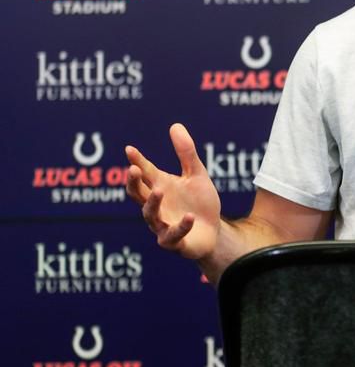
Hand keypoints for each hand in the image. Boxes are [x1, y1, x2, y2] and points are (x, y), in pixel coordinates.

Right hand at [125, 124, 220, 260]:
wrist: (213, 231)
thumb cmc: (199, 202)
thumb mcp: (196, 174)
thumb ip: (186, 153)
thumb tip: (175, 125)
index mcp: (160, 186)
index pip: (144, 173)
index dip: (136, 161)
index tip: (129, 149)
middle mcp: (157, 206)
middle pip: (138, 194)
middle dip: (133, 182)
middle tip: (133, 169)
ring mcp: (162, 225)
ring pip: (150, 215)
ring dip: (153, 203)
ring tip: (159, 190)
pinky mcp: (174, 241)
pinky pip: (173, 235)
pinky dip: (180, 226)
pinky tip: (189, 216)